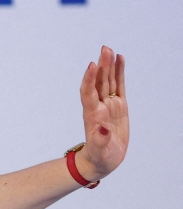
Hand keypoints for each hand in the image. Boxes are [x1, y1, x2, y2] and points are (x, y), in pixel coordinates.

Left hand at [77, 46, 128, 180]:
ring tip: (110, 50)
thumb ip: (100, 140)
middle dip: (101, 66)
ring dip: (109, 66)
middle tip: (105, 49)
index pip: (88, 93)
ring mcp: (109, 105)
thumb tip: (102, 129)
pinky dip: (119, 74)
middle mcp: (99, 106)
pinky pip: (118, 86)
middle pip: (99, 82)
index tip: (92, 65)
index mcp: (92, 115)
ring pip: (108, 81)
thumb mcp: (100, 151)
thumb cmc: (99, 157)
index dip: (89, 79)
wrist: (101, 160)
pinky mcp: (119, 106)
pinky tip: (120, 61)